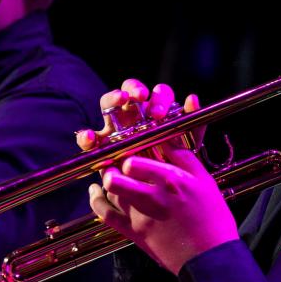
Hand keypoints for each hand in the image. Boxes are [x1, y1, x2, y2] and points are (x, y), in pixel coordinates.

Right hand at [75, 78, 200, 153]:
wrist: (158, 192)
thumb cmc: (174, 165)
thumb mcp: (188, 147)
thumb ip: (194, 126)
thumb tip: (192, 98)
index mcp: (157, 111)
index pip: (158, 93)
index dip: (160, 97)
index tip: (160, 113)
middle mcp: (135, 115)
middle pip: (131, 91)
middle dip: (134, 89)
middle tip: (140, 97)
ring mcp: (116, 127)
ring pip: (108, 103)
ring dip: (113, 97)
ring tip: (120, 99)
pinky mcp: (100, 145)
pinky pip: (89, 138)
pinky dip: (86, 136)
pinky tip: (90, 138)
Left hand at [88, 144, 237, 274]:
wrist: (210, 258)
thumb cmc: (213, 220)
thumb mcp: (206, 182)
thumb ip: (185, 159)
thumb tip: (168, 143)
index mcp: (171, 181)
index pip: (135, 161)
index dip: (130, 155)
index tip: (134, 154)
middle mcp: (152, 197)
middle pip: (116, 177)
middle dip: (112, 167)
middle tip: (117, 164)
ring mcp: (139, 217)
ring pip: (111, 192)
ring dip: (108, 180)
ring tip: (112, 174)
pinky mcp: (134, 233)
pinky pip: (106, 215)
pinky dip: (97, 201)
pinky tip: (95, 192)